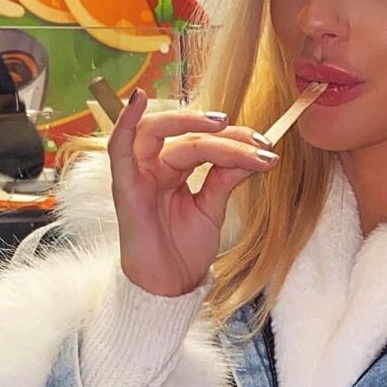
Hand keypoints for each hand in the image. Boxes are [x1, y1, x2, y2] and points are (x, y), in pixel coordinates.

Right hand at [107, 90, 278, 297]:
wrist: (170, 285)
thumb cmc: (184, 249)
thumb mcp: (212, 207)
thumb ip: (225, 177)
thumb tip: (254, 152)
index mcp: (173, 169)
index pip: (204, 142)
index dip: (237, 141)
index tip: (267, 147)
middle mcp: (154, 166)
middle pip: (187, 135)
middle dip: (223, 134)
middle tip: (255, 139)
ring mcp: (137, 173)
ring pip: (160, 133)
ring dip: (190, 122)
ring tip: (225, 125)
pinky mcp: (125, 187)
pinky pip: (118, 147)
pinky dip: (125, 121)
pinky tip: (137, 101)